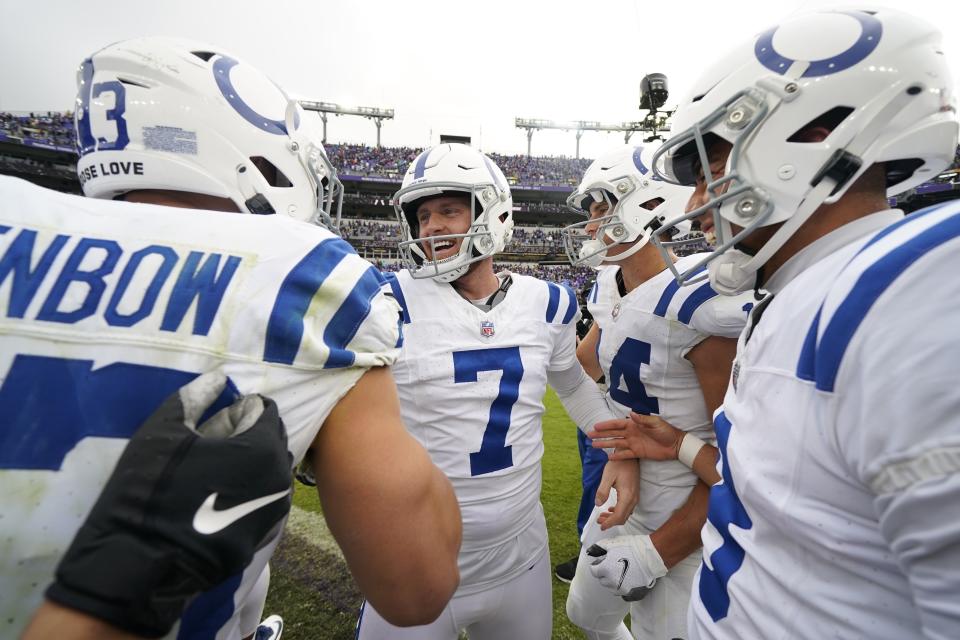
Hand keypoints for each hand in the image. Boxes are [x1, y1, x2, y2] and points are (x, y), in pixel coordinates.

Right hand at [46, 372, 292, 637]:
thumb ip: (195, 398)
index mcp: (261, 448)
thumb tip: (218, 378)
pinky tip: (216, 497)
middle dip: (248, 434)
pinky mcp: (261, 538)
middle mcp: (279, 479)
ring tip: (211, 469)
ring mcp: (274, 512)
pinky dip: (248, 491)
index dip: (240, 408)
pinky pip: (262, 501)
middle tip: (210, 442)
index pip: (265, 412)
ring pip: (270, 472)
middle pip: (272, 441)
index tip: (214, 418)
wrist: (139, 562)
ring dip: (249, 463)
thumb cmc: (151, 489)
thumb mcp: (163, 431)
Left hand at [587, 534, 667, 601]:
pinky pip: (623, 595)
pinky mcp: (632, 594)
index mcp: (605, 570)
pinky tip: (629, 580)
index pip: (594, 571)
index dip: (597, 565)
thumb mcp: (612, 543)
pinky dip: (623, 589)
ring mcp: (622, 590)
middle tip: (614, 565)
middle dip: (605, 573)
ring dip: (613, 582)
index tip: (603, 561)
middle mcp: (612, 582)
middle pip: (602, 580)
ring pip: (612, 588)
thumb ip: (598, 548)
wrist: (652, 556)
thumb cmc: (632, 547)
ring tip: (622, 572)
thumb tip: (589, 552)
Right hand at [588, 412, 684, 461]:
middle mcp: (631, 433)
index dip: (606, 425)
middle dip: (601, 434)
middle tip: (589, 435)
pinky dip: (617, 456)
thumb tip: (631, 413)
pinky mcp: (638, 453)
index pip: (617, 424)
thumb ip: (643, 419)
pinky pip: (625, 455)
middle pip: (613, 433)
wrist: (675, 445)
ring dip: (605, 444)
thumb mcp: (656, 423)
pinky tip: (608, 457)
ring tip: (594, 446)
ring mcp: (633, 444)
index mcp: (634, 424)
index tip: (595, 426)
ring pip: (616, 443)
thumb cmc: (666, 431)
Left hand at [594, 458, 639, 529]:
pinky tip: (611, 509)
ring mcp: (635, 497)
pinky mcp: (634, 495)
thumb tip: (598, 505)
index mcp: (627, 496)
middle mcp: (633, 499)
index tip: (600, 526)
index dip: (609, 523)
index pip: (618, 516)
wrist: (629, 456)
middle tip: (599, 521)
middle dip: (610, 522)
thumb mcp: (607, 476)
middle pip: (622, 517)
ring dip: (614, 517)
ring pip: (625, 514)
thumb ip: (602, 491)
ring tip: (602, 516)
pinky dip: (619, 512)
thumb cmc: (618, 464)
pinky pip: (627, 508)